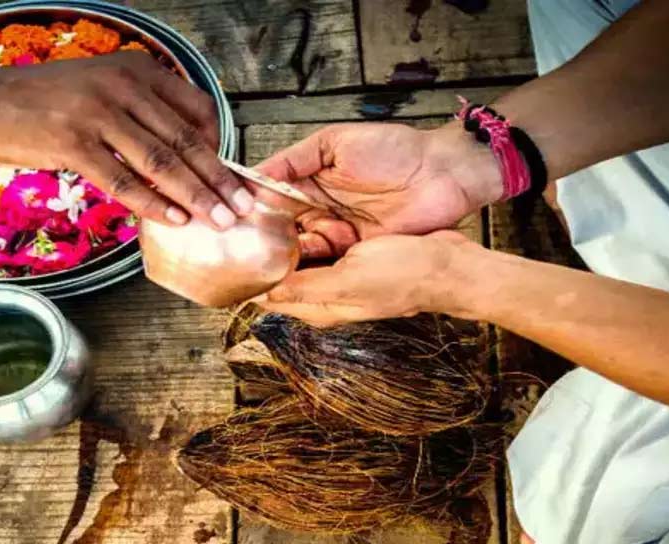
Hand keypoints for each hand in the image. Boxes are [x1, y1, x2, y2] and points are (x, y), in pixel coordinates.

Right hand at [0, 51, 252, 227]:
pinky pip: (123, 180)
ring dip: (194, 196)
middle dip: (218, 178)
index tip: (234, 177)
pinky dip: (152, 204)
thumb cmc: (38, 104)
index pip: (195, 109)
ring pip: (160, 162)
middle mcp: (121, 85)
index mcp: (135, 69)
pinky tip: (172, 220)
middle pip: (184, 140)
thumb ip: (137, 113)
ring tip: (217, 221)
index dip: (219, 148)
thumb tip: (179, 156)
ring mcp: (97, 112)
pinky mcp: (72, 142)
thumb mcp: (97, 91)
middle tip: (242, 207)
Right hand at [255, 122, 503, 257]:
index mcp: (310, 182)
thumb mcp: (336, 142)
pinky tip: (285, 276)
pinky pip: (325, 265)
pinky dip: (306, 272)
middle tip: (233, 251)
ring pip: (296, 250)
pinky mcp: (355, 254)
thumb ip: (295, 159)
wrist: (444, 174)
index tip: (224, 218)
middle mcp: (318, 210)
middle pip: (278, 229)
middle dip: (258, 240)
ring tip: (253, 267)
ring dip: (278, 258)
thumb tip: (255, 174)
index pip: (270, 198)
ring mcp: (336, 234)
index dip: (248, 209)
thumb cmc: (396, 150)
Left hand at [256, 231, 477, 326]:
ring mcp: (340, 276)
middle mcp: (325, 295)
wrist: (451, 264)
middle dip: (263, 254)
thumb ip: (304, 288)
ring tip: (264, 213)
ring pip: (300, 258)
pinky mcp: (353, 258)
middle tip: (244, 223)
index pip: (269, 296)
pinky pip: (322, 244)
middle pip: (281, 276)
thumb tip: (263, 293)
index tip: (233, 248)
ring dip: (284, 240)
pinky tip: (300, 212)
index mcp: (319, 307)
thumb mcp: (348, 280)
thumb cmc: (406, 275)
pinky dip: (309, 231)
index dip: (249, 275)